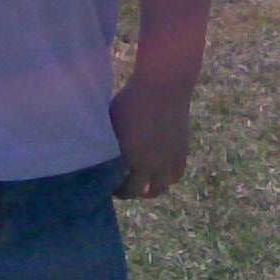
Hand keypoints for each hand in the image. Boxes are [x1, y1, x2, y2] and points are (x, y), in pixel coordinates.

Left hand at [109, 73, 191, 199]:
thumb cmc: (131, 98)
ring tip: (143, 187)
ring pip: (160, 188)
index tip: (105, 185)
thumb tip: (98, 148)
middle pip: (138, 191)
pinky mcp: (181, 152)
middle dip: (128, 192)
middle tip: (121, 188)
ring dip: (150, 190)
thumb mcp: (112, 119)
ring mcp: (168, 161)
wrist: (163, 86)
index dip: (111, 187)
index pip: (117, 184)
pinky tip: (161, 173)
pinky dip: (169, 177)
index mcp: (128, 158)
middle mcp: (149, 165)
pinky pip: (176, 174)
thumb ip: (108, 139)